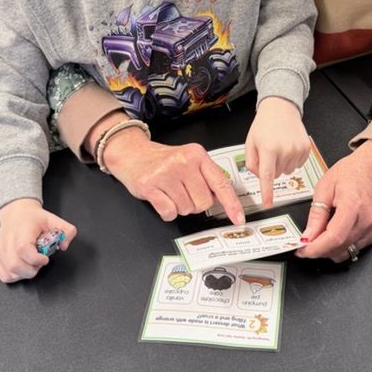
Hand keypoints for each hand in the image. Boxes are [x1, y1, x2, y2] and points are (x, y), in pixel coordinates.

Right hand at [0, 198, 76, 283]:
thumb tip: (65, 244)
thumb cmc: (32, 218)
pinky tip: (22, 267)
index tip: (45, 258)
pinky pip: (4, 275)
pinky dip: (15, 276)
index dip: (36, 259)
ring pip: (10, 273)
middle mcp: (7, 242)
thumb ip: (66, 230)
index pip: (23, 250)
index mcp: (21, 233)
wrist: (16, 213)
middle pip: (16, 266)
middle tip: (39, 261)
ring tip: (31, 263)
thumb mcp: (53, 219)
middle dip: (32, 269)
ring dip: (24, 273)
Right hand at [102, 128, 244, 224]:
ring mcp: (165, 174)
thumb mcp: (189, 160)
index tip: (238, 218)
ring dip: (179, 207)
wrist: (132, 154)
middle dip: (195, 203)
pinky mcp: (149, 186)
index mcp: (197, 155)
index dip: (232, 204)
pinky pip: (169, 212)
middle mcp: (183, 163)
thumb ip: (207, 177)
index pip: (221, 183)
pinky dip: (167, 212)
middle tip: (183, 192)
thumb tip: (224, 200)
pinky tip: (162, 198)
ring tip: (170, 192)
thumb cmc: (163, 161)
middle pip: (204, 202)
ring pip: (186, 209)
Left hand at [245, 97, 310, 207]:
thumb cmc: (264, 125)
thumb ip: (251, 163)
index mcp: (268, 148)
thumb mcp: (250, 142)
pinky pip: (297, 165)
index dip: (267, 193)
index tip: (267, 204)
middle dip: (270, 168)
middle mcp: (285, 150)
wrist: (281, 109)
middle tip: (269, 152)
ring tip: (279, 147)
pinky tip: (288, 147)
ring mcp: (298, 150)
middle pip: (276, 175)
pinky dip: (291, 160)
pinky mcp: (306, 149)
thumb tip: (259, 177)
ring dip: (281, 164)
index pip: (267, 177)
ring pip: (286, 172)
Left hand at [295, 140, 371, 262]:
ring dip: (328, 250)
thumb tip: (307, 236)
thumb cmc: (350, 173)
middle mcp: (366, 220)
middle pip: (338, 248)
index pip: (334, 237)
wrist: (371, 169)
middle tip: (305, 243)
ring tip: (319, 237)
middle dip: (318, 250)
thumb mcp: (324, 187)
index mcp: (352, 205)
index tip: (302, 250)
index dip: (316, 248)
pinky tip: (333, 234)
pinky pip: (353, 249)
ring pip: (345, 252)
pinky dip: (339, 247)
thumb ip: (316, 215)